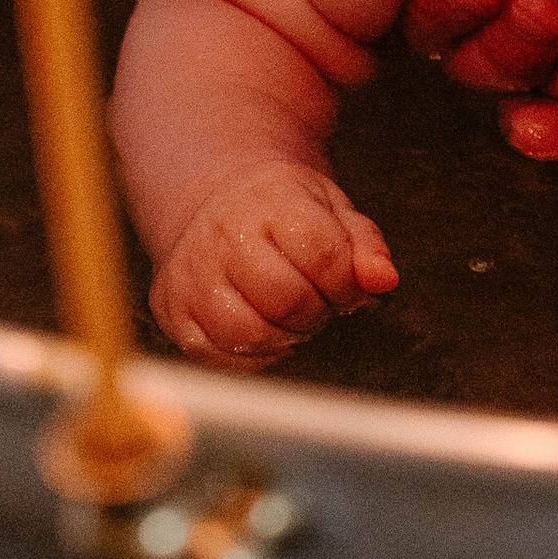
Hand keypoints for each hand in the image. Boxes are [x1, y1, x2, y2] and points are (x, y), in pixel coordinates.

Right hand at [151, 157, 399, 364]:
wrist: (214, 204)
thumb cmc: (281, 212)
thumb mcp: (331, 208)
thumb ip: (364, 244)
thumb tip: (384, 281)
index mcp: (268, 200)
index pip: (325, 256)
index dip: (347, 284)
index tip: (345, 286)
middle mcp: (221, 234)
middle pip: (288, 300)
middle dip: (317, 311)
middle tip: (316, 300)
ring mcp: (191, 275)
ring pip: (252, 334)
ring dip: (286, 336)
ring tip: (289, 314)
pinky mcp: (173, 312)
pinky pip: (221, 358)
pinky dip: (255, 355)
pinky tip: (263, 327)